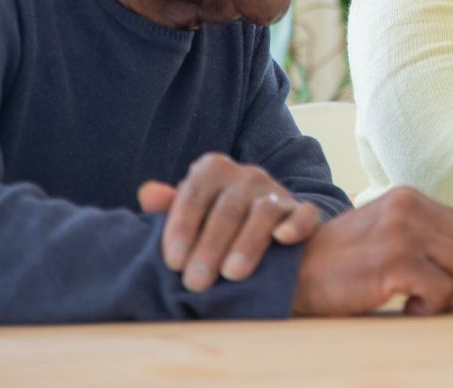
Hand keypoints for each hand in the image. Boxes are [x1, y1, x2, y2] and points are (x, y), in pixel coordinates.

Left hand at [138, 152, 322, 291]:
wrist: (264, 226)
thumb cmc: (213, 222)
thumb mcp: (189, 212)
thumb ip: (168, 206)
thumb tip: (147, 194)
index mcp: (213, 170)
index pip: (193, 195)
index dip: (181, 229)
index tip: (173, 263)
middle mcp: (247, 175)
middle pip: (226, 209)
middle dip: (209, 247)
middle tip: (196, 282)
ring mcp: (277, 192)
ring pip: (263, 213)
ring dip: (246, 244)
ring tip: (232, 274)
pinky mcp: (303, 211)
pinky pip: (304, 215)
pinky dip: (295, 226)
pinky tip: (283, 239)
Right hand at [291, 187, 452, 316]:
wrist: (295, 271)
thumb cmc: (343, 261)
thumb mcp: (386, 231)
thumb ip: (423, 236)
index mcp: (410, 198)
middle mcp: (409, 208)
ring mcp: (402, 233)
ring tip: (427, 304)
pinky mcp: (394, 262)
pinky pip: (440, 289)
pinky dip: (433, 306)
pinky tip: (410, 309)